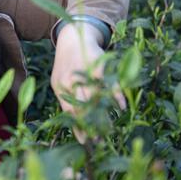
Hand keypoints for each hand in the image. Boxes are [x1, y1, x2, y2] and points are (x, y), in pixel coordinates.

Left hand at [51, 23, 125, 141]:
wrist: (74, 38)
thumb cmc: (67, 66)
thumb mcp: (61, 82)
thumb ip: (68, 99)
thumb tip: (77, 125)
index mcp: (59, 86)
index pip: (68, 111)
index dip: (78, 127)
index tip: (86, 141)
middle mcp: (69, 80)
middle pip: (81, 106)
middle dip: (90, 124)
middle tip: (99, 139)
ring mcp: (83, 72)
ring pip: (94, 97)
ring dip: (103, 114)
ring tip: (109, 128)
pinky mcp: (97, 64)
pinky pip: (107, 83)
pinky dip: (115, 95)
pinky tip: (121, 107)